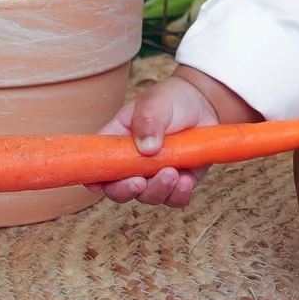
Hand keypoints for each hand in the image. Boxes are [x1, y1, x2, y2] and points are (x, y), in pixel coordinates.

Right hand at [95, 67, 241, 207]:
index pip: (99, 164)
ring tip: (173, 172)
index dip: (94, 178)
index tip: (98, 185)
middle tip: (140, 181)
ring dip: (158, 190)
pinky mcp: (179, 182)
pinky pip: (175, 199)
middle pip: (119, 190)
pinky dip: (179, 195)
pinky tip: (186, 181)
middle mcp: (133, 164)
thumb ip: (147, 121)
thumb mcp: (154, 103)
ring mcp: (155, 175)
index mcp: (118, 144)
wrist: (203, 103)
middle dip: (127, 190)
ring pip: (149, 197)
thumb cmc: (171, 100)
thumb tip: (146, 148)